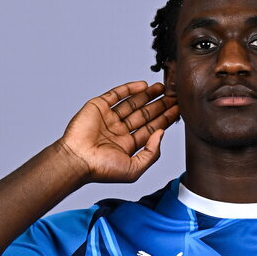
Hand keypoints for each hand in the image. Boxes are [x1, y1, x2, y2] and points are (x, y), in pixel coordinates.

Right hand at [57, 80, 179, 183]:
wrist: (78, 159)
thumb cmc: (103, 169)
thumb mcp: (135, 169)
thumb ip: (151, 153)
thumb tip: (162, 133)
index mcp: (128, 146)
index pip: (151, 129)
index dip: (165, 120)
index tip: (178, 111)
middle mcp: (120, 131)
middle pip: (145, 115)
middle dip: (160, 106)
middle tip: (174, 96)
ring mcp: (109, 118)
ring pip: (133, 103)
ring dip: (148, 95)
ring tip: (163, 88)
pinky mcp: (99, 106)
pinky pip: (117, 95)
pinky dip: (130, 89)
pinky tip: (144, 85)